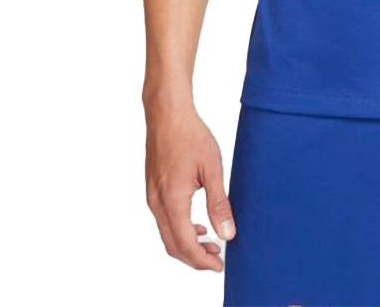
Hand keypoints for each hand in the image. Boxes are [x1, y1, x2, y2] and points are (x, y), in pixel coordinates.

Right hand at [145, 100, 236, 271]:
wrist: (167, 113)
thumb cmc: (190, 135)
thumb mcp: (212, 169)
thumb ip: (219, 204)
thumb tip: (227, 234)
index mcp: (172, 200)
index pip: (185, 244)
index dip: (202, 260)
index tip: (220, 265)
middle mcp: (157, 203)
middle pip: (173, 246)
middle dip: (195, 258)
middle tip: (218, 259)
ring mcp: (152, 197)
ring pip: (167, 235)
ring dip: (187, 245)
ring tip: (211, 243)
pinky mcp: (153, 189)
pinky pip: (164, 221)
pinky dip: (180, 231)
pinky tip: (197, 224)